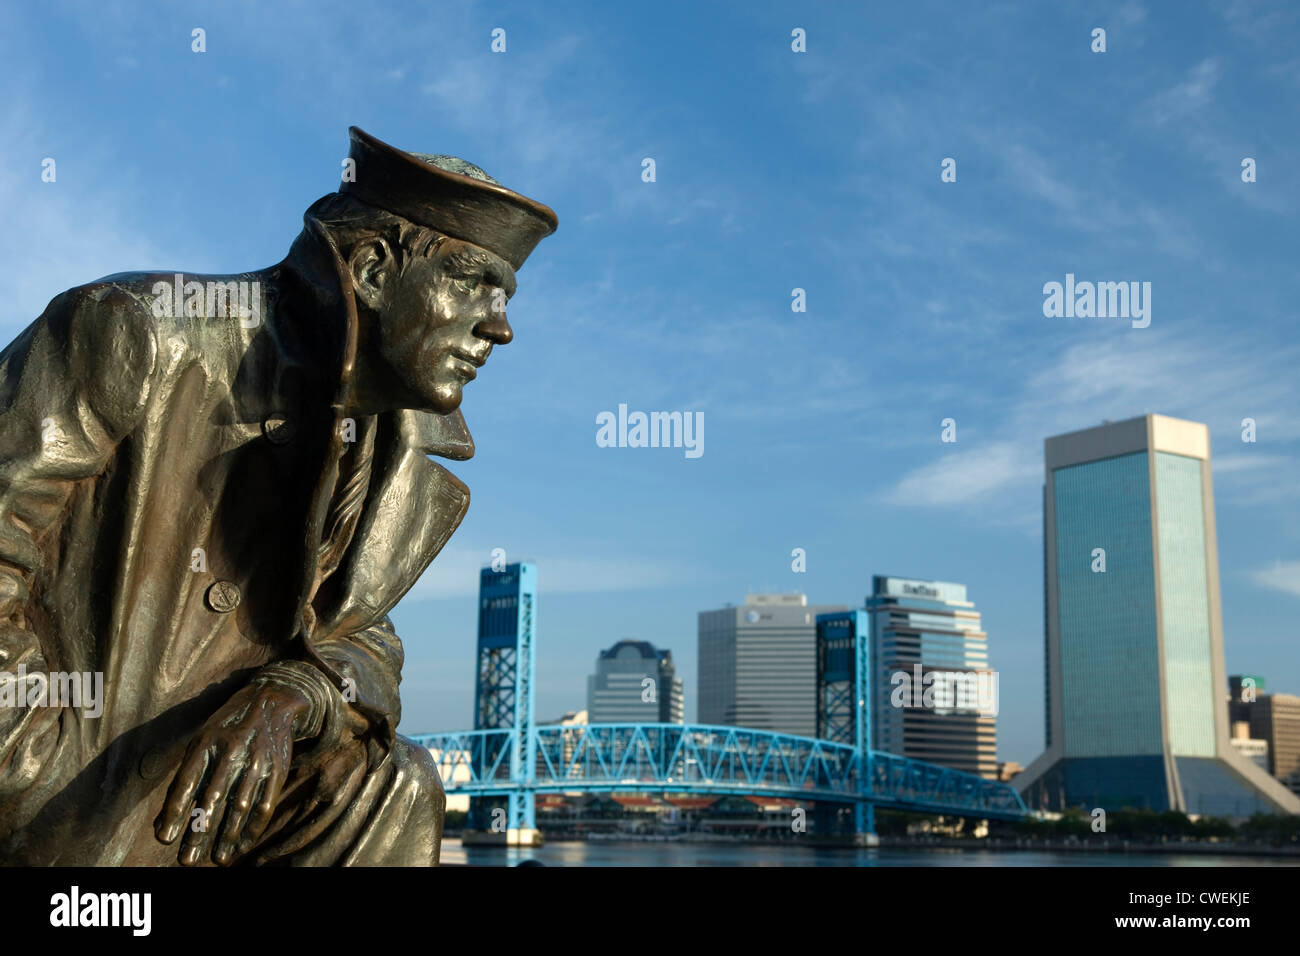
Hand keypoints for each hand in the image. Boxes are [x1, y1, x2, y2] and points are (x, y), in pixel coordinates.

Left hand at [154, 681, 312, 864]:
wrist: (273, 700)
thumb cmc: (228, 726)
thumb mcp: (202, 738)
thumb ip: (185, 775)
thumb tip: (164, 818)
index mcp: (207, 741)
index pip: (187, 781)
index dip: (175, 811)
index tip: (165, 838)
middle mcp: (232, 750)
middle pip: (213, 798)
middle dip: (199, 832)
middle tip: (187, 861)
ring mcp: (258, 759)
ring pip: (240, 805)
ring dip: (227, 835)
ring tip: (217, 859)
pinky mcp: (278, 768)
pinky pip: (265, 803)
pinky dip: (254, 827)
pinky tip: (242, 844)